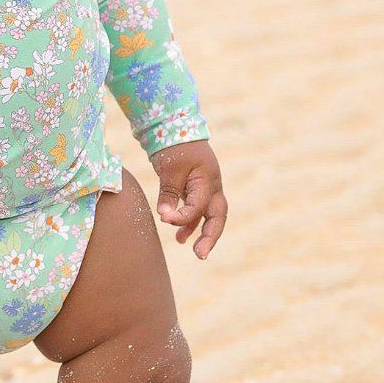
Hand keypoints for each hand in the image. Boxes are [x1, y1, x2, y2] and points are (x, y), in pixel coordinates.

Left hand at [150, 139, 227, 257]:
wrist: (176, 128)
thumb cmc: (174, 147)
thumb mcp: (169, 169)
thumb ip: (168, 193)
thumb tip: (165, 217)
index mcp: (208, 180)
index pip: (199, 206)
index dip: (183, 217)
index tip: (165, 219)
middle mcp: (212, 187)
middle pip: (218, 216)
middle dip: (211, 237)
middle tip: (200, 254)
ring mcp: (206, 189)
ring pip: (210, 216)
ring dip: (201, 232)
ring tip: (191, 249)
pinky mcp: (196, 190)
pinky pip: (198, 210)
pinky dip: (190, 222)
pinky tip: (181, 237)